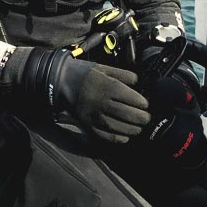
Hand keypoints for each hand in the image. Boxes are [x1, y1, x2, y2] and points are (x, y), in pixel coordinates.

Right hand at [24, 49, 150, 144]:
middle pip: (127, 114)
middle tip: (146, 119)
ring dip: (132, 130)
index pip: (132, 99)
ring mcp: (93, 115)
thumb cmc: (83, 74)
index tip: (145, 105)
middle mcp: (101, 102)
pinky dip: (116, 138)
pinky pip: (104, 135)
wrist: (60, 81)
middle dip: (141, 118)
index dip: (142, 104)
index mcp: (108, 87)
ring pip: (118, 127)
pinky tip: (124, 137)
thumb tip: (138, 83)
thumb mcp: (103, 68)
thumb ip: (123, 74)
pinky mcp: (87, 124)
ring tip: (138, 128)